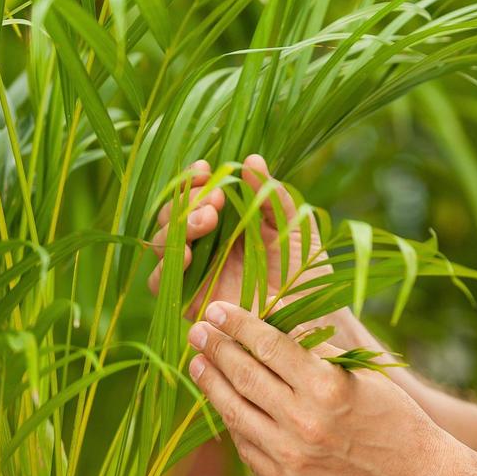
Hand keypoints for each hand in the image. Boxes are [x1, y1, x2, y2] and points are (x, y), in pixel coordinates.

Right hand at [147, 154, 361, 344]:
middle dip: (187, 201)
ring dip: (178, 226)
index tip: (204, 168)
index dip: (193, 180)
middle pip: (174, 215)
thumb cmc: (307, 270)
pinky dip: (168, 264)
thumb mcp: (294, 225)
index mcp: (227, 222)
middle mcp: (206, 245)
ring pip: (164, 243)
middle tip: (213, 199)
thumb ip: (272, 195)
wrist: (313, 316)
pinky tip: (189, 254)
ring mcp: (196, 272)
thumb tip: (252, 159)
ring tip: (207, 220)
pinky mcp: (190, 300)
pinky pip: (162, 281)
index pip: (197, 194)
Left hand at [185, 301, 448, 475]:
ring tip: (197, 362)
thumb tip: (273, 322)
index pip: (270, 345)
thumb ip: (317, 351)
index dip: (239, 324)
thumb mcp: (363, 372)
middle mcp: (305, 421)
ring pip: (236, 411)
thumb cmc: (393, 415)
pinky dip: (232, 419)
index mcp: (328, 386)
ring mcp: (291, 455)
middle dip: (216, 348)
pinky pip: (246, 444)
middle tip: (196, 330)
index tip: (216, 309)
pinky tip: (223, 401)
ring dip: (211, 384)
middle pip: (245, 375)